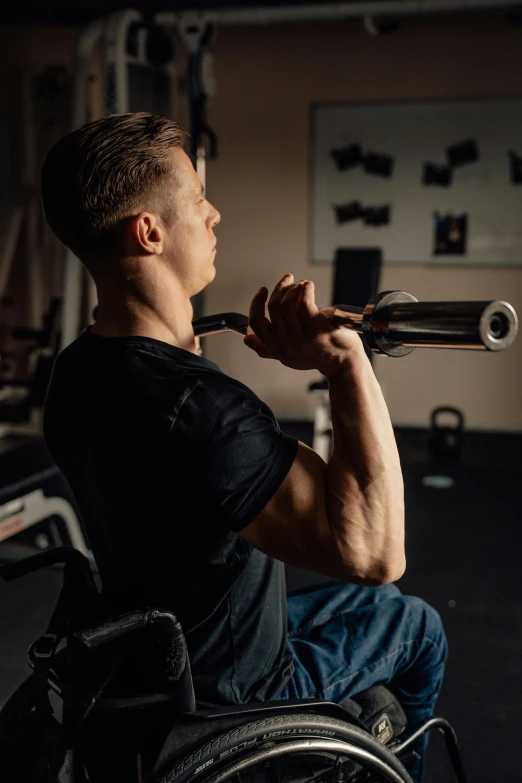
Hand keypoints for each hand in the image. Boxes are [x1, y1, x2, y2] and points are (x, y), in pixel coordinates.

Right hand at [244, 274, 364, 374]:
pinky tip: (308, 286)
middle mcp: (287, 345)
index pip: (256, 323)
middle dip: (280, 288)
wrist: (345, 364)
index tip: (263, 291)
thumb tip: (247, 338)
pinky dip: (304, 289)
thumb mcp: (290, 357)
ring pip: (287, 303)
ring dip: (293, 288)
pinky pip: (303, 301)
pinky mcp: (317, 329)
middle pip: (273, 308)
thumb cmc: (320, 357)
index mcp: (277, 350)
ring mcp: (301, 338)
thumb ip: (267, 348)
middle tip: (288, 280)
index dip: (256, 303)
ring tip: (302, 285)